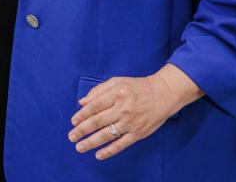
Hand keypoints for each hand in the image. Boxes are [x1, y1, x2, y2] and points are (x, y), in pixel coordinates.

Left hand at [67, 65, 201, 160]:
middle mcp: (122, 109)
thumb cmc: (138, 87)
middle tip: (71, 136)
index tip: (73, 121)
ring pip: (107, 134)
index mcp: (116, 94)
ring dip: (91, 142)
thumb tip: (82, 102)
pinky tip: (98, 155)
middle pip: (98, 121)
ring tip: (79, 147)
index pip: (94, 106)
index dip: (82, 115)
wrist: (164, 94)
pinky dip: (109, 151)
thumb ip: (99, 90)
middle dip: (82, 130)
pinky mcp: (138, 133)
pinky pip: (121, 144)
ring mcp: (130, 122)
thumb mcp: (118, 81)